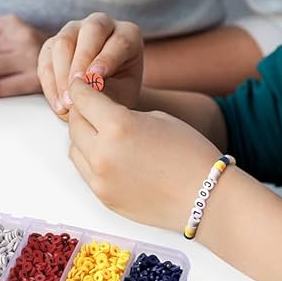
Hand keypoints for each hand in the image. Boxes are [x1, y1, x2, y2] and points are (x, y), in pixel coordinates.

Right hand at [37, 12, 143, 118]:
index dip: (107, 59)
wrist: (105, 96)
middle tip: (77, 88)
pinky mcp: (53, 43)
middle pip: (91, 31)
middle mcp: (101, 24)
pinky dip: (50, 83)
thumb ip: (111, 90)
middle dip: (82, 60)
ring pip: (63, 42)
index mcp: (128, 33)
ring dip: (63, 74)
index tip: (97, 78)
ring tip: (67, 103)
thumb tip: (87, 92)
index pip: (120, 41)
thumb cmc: (120, 93)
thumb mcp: (125, 93)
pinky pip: (46, 58)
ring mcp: (74, 30)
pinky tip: (58, 105)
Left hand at [66, 77, 220, 231]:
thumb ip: (123, 115)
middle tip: (90, 105)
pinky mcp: (104, 198)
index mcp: (118, 126)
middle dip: (80, 110)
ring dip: (82, 136)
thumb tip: (102, 115)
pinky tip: (109, 154)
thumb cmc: (190, 152)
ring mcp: (101, 179)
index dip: (80, 87)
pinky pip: (86, 172)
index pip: (83, 99)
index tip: (81, 82)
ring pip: (74, 149)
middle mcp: (103, 153)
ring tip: (99, 131)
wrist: (207, 198)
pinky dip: (91, 159)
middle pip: (74, 124)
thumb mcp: (156, 118)